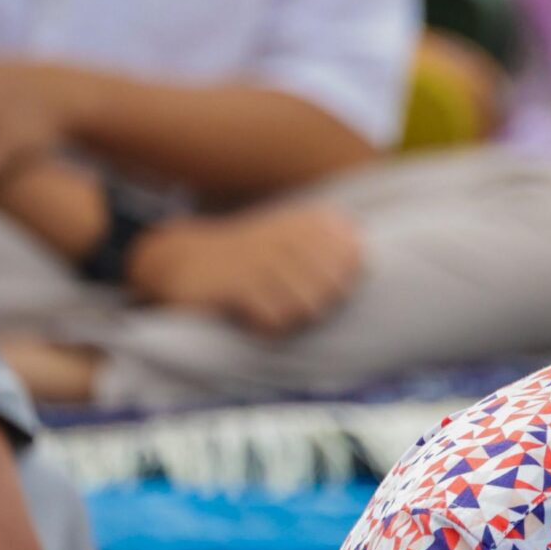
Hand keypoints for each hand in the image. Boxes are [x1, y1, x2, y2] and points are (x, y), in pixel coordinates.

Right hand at [127, 203, 364, 336]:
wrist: (182, 260)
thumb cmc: (248, 261)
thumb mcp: (289, 246)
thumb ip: (333, 250)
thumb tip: (368, 262)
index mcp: (301, 222)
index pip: (352, 254)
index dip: (344, 281)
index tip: (325, 287)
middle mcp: (283, 233)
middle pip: (334, 287)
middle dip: (320, 305)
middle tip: (292, 304)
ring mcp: (258, 257)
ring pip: (307, 306)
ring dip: (291, 318)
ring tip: (268, 309)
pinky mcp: (235, 283)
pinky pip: (274, 320)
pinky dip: (267, 327)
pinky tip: (249, 318)